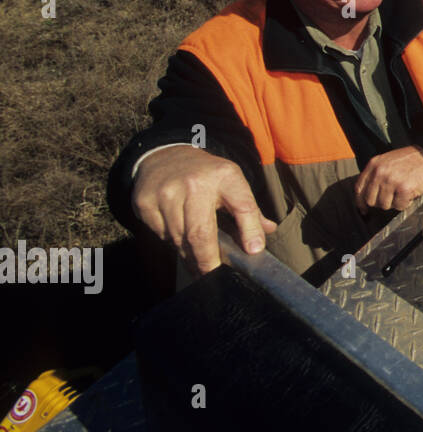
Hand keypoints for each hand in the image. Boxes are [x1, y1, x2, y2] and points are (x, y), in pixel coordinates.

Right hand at [132, 144, 276, 275]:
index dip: (249, 231)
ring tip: (197, 260)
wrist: (165, 155)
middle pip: (201, 233)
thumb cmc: (206, 175)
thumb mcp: (232, 182)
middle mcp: (195, 183)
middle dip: (208, 260)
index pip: (242, 206)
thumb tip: (268, 233)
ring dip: (189, 254)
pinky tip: (178, 237)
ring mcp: (167, 193)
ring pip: (179, 239)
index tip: (253, 251)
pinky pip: (161, 235)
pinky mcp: (146, 203)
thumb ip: (249, 209)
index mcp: (225, 176)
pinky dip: (172, 242)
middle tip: (213, 275)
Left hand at [355, 145, 422, 211]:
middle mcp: (380, 172)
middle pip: (371, 200)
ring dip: (394, 203)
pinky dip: (405, 203)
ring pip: (384, 205)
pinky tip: (410, 194)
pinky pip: (399, 206)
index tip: (364, 209)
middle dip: (381, 202)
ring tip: (403, 193)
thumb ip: (376, 174)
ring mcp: (392, 180)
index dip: (360, 202)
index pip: (359, 188)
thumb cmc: (412, 159)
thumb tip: (367, 195)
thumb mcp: (388, 161)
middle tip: (392, 197)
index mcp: (374, 164)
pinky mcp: (404, 188)